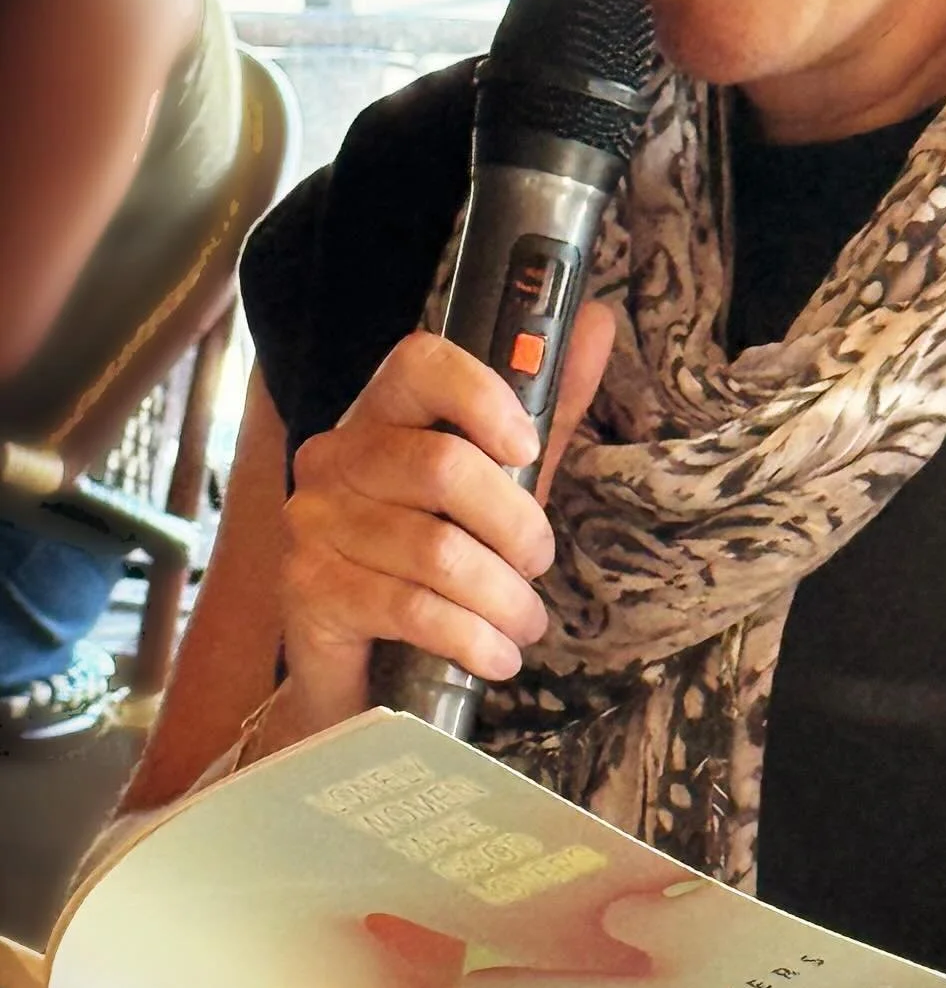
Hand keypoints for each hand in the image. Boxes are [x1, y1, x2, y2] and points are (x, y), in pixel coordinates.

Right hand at [272, 303, 614, 737]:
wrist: (362, 666)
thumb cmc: (439, 555)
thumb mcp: (502, 480)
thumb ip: (548, 408)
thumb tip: (597, 321)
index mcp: (381, 413)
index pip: (420, 363)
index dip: (481, 396)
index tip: (528, 448)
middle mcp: (334, 455)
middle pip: (441, 466)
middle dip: (515, 524)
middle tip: (541, 562)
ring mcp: (313, 521)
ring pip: (435, 550)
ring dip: (501, 596)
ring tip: (526, 621)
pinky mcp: (307, 590)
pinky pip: (409, 608)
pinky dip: (470, 638)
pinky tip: (496, 654)